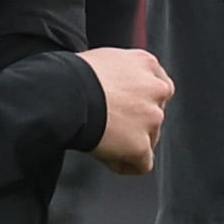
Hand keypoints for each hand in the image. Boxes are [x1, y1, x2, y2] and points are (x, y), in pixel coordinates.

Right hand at [80, 46, 172, 172]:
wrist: (65, 95)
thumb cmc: (73, 76)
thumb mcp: (104, 59)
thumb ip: (120, 72)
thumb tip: (115, 84)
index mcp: (146, 63)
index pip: (157, 86)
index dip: (140, 99)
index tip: (127, 107)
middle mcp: (156, 89)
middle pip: (155, 112)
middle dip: (136, 122)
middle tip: (111, 124)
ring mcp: (151, 118)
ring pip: (150, 138)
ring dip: (130, 142)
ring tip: (103, 141)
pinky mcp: (141, 145)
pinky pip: (142, 164)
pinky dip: (126, 164)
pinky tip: (109, 158)